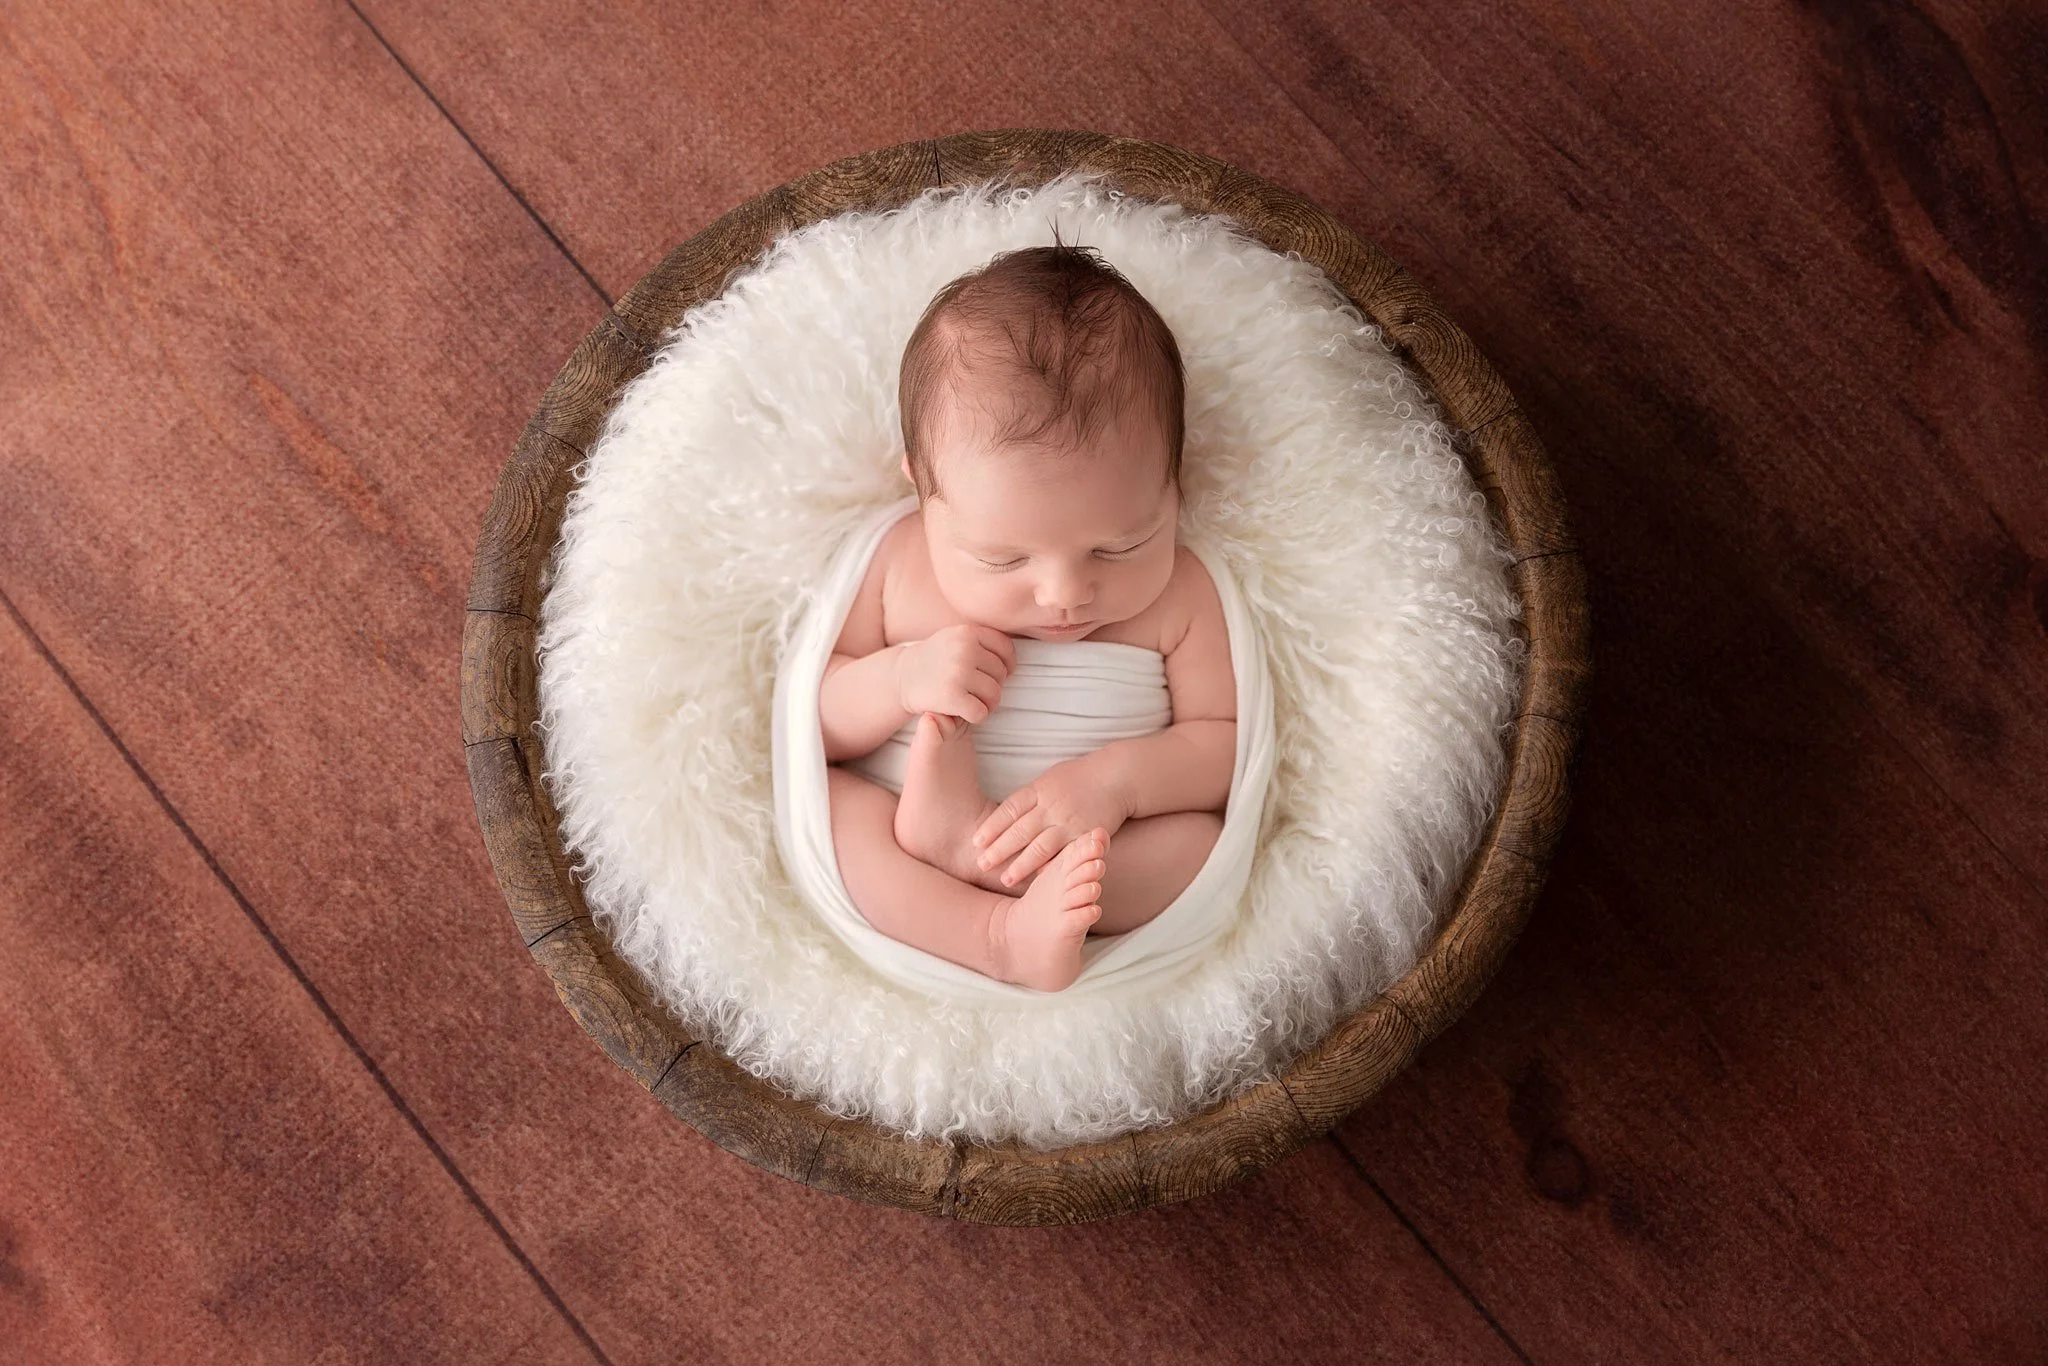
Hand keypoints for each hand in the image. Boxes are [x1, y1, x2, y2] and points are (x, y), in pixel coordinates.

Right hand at [893, 624, 1015, 725]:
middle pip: (1000, 674)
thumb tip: (1013, 663)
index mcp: (968, 632)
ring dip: (987, 704)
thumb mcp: (957, 638)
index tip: (997, 674)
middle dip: (993, 686)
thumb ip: (983, 641)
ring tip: (973, 702)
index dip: (1007, 665)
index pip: (1006, 649)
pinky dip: (977, 716)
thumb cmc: (937, 659)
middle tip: (976, 691)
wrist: (902, 676)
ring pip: (994, 695)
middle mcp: (964, 649)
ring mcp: (958, 672)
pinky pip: (981, 712)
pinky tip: (965, 712)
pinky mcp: (951, 696)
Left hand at [972, 754, 1133, 887]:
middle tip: (980, 865)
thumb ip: (1030, 797)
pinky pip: (1066, 855)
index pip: (1008, 810)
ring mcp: (1069, 822)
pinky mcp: (1086, 835)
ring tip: (1005, 880)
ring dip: (1021, 865)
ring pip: (1040, 847)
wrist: (1117, 775)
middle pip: (1019, 831)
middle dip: (998, 850)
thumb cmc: (1080, 776)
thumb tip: (1006, 817)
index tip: (976, 842)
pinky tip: (1038, 880)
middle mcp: (1051, 806)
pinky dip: (1051, 868)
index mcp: (1039, 790)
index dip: (991, 827)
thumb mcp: (1049, 779)